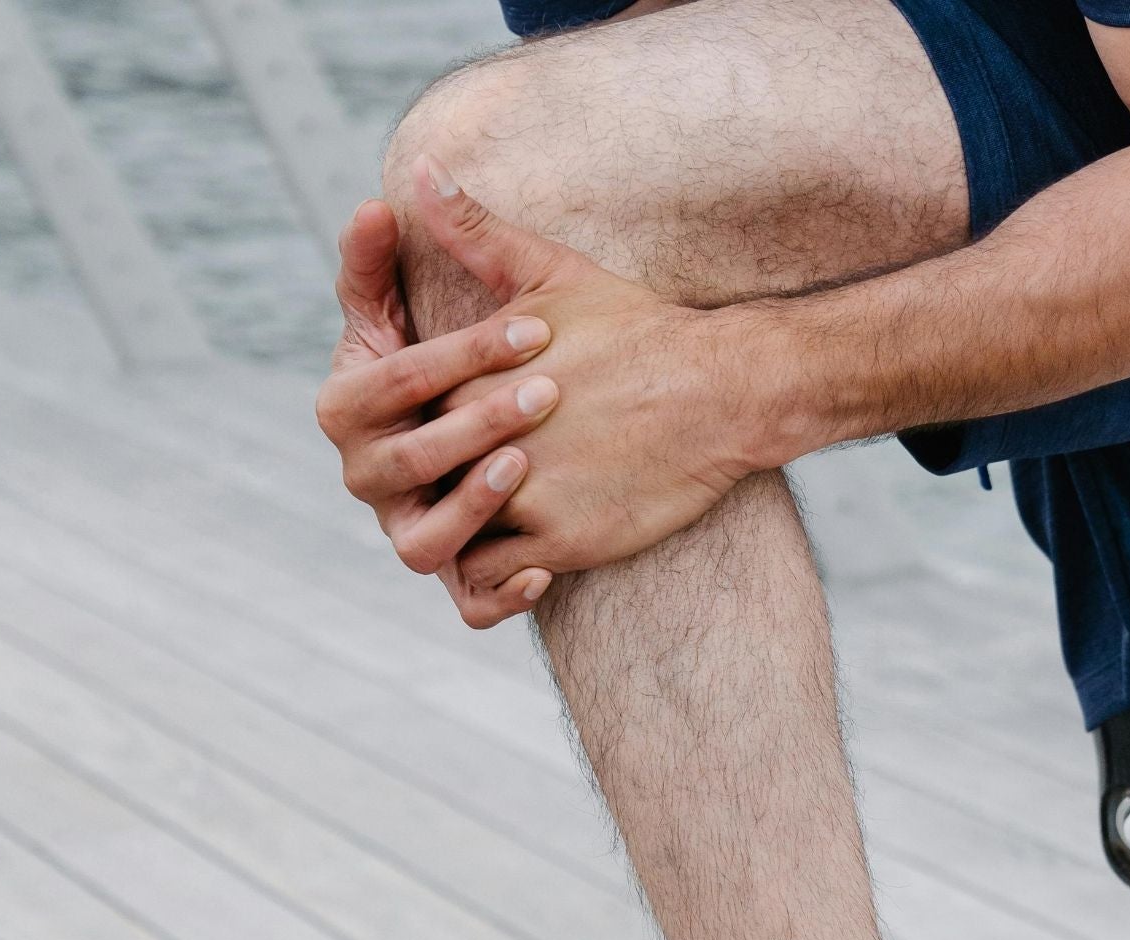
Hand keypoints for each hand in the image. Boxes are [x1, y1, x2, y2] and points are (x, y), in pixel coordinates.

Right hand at [316, 196, 563, 627]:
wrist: (495, 430)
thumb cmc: (455, 359)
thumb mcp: (413, 303)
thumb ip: (382, 259)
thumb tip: (379, 202)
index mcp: (344, 408)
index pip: (395, 380)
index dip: (462, 355)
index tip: (534, 330)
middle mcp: (364, 480)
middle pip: (407, 463)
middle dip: (475, 425)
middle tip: (547, 394)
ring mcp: (405, 532)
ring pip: (424, 545)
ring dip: (472, 510)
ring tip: (525, 471)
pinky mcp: (455, 578)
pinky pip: (470, 606)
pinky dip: (501, 597)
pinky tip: (546, 570)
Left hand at [405, 156, 761, 595]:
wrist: (719, 390)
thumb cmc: (642, 329)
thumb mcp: (553, 272)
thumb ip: (477, 233)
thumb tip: (421, 171)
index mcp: (472, 373)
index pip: (409, 410)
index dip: (422, 423)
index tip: (448, 431)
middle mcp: (487, 436)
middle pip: (423, 472)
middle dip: (434, 480)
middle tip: (455, 488)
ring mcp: (523, 494)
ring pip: (452, 532)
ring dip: (463, 533)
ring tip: (488, 528)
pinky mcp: (561, 540)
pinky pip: (496, 579)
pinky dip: (499, 579)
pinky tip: (523, 563)